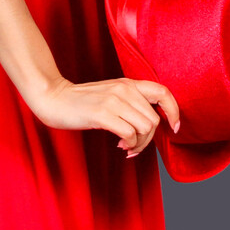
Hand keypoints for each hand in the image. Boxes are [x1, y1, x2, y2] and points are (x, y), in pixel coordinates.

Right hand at [26, 76, 180, 157]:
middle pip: (154, 120)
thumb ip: (131, 102)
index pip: (163, 91)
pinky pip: (130, 134)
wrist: (54, 98)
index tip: (174, 127)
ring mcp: (113, 100)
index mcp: (128, 83)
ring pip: (145, 128)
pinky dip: (129, 145)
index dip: (174, 111)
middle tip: (134, 146)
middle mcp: (124, 89)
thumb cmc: (83, 101)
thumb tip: (153, 122)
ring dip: (139, 144)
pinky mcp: (102, 113)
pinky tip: (120, 146)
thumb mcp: (111, 95)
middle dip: (148, 139)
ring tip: (126, 146)